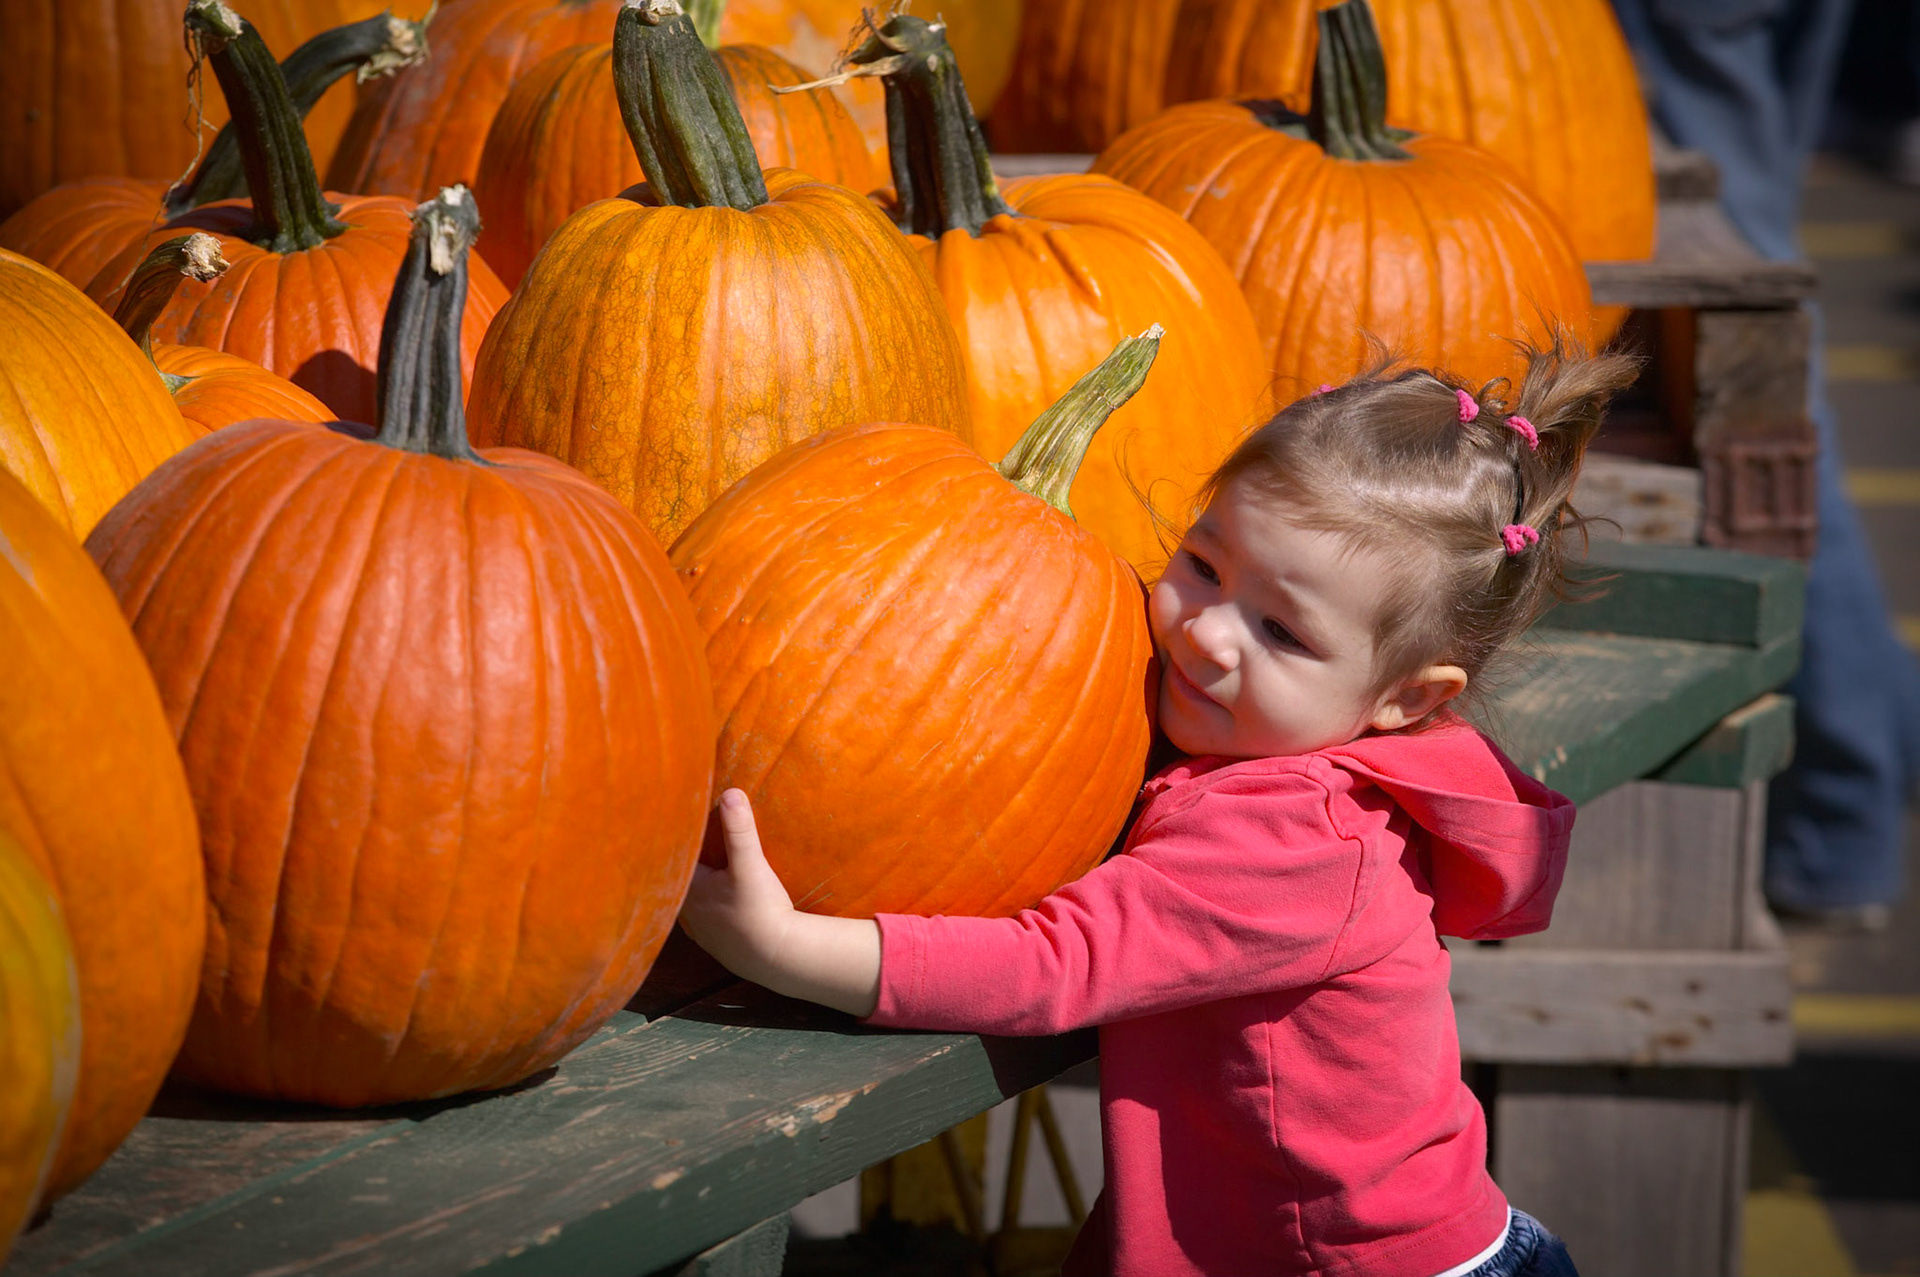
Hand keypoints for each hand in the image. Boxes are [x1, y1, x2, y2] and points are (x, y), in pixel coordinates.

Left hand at [678, 789, 881, 1017]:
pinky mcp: (717, 943)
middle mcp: (688, 914)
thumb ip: (740, 830)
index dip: (676, 842)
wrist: (778, 958)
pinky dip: (707, 906)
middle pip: (680, 882)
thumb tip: (730, 792)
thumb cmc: (760, 911)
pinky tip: (715, 901)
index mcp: (688, 892)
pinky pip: (704, 919)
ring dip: (695, 886)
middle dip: (683, 863)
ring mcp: (701, 931)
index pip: (674, 861)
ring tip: (699, 867)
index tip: (672, 822)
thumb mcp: (750, 866)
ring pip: (690, 902)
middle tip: (682, 839)